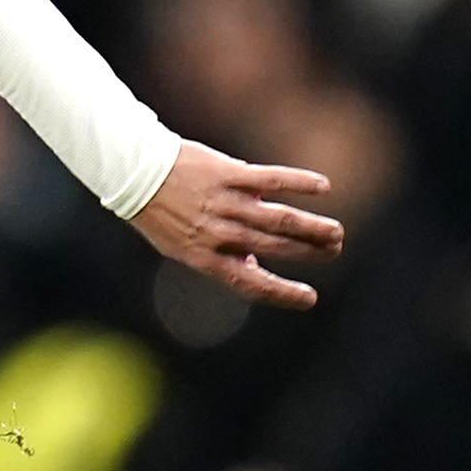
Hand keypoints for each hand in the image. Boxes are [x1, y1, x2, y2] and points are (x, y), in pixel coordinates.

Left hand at [132, 142, 344, 309]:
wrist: (135, 172)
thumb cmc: (159, 213)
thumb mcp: (181, 246)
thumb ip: (218, 256)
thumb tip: (252, 266)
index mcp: (204, 257)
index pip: (250, 283)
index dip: (282, 293)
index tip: (309, 299)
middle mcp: (218, 232)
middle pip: (274, 247)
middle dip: (308, 252)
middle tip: (334, 251)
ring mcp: (225, 202)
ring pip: (278, 219)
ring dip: (311, 226)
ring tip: (336, 232)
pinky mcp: (229, 174)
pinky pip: (270, 179)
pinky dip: (298, 182)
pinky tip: (322, 187)